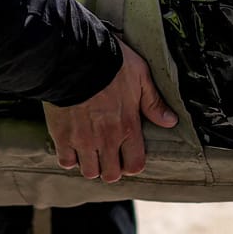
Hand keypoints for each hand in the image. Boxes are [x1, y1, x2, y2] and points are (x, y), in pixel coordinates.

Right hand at [43, 41, 176, 181]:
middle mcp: (106, 139)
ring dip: (91, 165)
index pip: (135, 165)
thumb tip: (170, 121)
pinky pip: (66, 161)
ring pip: (89, 172)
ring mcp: (83, 140)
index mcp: (128, 127)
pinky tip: (72, 145)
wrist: (74, 58)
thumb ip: (153, 102)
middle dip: (111, 169)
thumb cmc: (110, 63)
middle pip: (111, 175)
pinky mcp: (62, 136)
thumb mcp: (140, 76)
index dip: (132, 165)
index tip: (127, 156)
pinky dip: (70, 158)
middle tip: (108, 156)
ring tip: (90, 151)